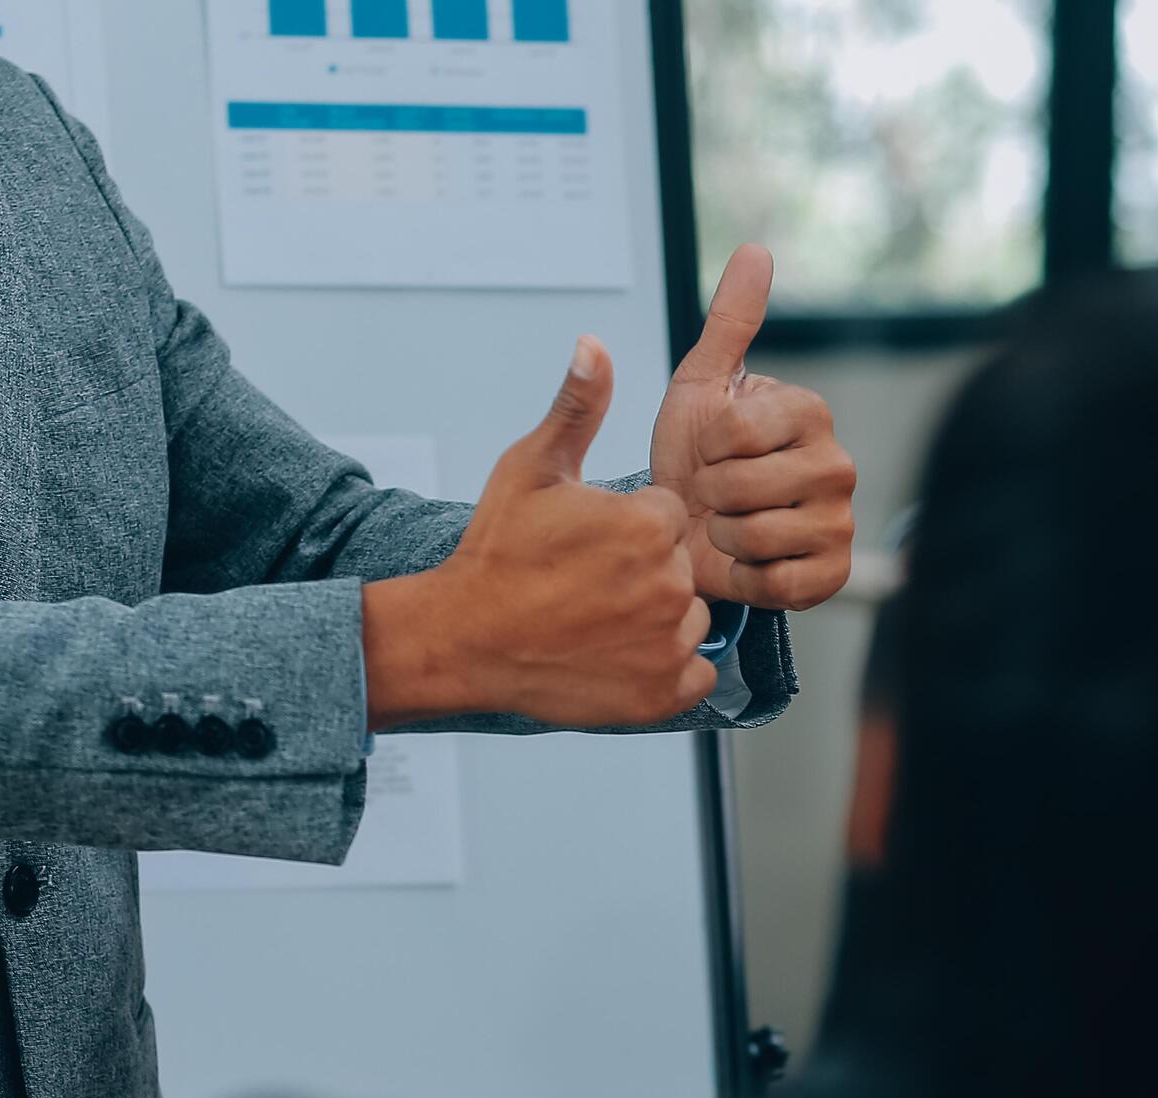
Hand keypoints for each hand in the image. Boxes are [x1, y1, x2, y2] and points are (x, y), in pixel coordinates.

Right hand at [362, 337, 715, 728]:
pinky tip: (617, 657)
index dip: (627, 529)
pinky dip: (664, 671)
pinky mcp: (665, 693)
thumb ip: (577, 408)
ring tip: (595, 622)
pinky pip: (694, 673)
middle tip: (585, 587)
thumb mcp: (531, 469)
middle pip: (679, 568)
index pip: (666, 518)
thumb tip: (594, 345)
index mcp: (647, 524)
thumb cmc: (495, 554)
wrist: (462, 640)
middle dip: (643, 574)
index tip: (586, 546)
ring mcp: (669, 643)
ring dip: (656, 622)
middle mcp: (669, 583)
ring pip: (689, 620)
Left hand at [650, 245, 856, 611]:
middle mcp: (838, 464)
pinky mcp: (833, 574)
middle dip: (710, 496)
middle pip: (742, 487)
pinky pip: (777, 583)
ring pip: (756, 535)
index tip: (710, 451)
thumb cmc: (698, 457)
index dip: (704, 448)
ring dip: (724, 539)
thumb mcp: (703, 384)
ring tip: (730, 527)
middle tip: (717, 495)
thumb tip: (755, 249)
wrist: (693, 530)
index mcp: (810, 412)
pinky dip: (746, 578)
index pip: (737, 433)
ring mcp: (840, 521)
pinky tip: (747, 561)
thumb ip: (731, 320)